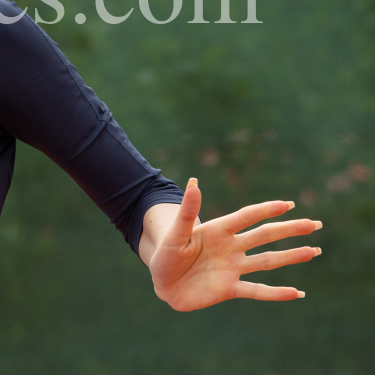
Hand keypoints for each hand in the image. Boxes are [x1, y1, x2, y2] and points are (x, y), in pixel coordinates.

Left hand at [149, 178, 321, 310]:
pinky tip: (297, 292)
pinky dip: (277, 293)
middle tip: (314, 224)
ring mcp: (233, 268)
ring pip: (267, 261)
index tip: (288, 204)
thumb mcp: (176, 232)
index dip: (266, 210)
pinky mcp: (230, 289)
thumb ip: (187, 211)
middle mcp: (230, 247)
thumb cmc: (166, 253)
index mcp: (218, 230)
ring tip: (314, 251)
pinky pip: (257, 291)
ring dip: (291, 256)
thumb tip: (193, 183)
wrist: (163, 283)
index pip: (246, 217)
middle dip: (289, 229)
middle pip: (264, 236)